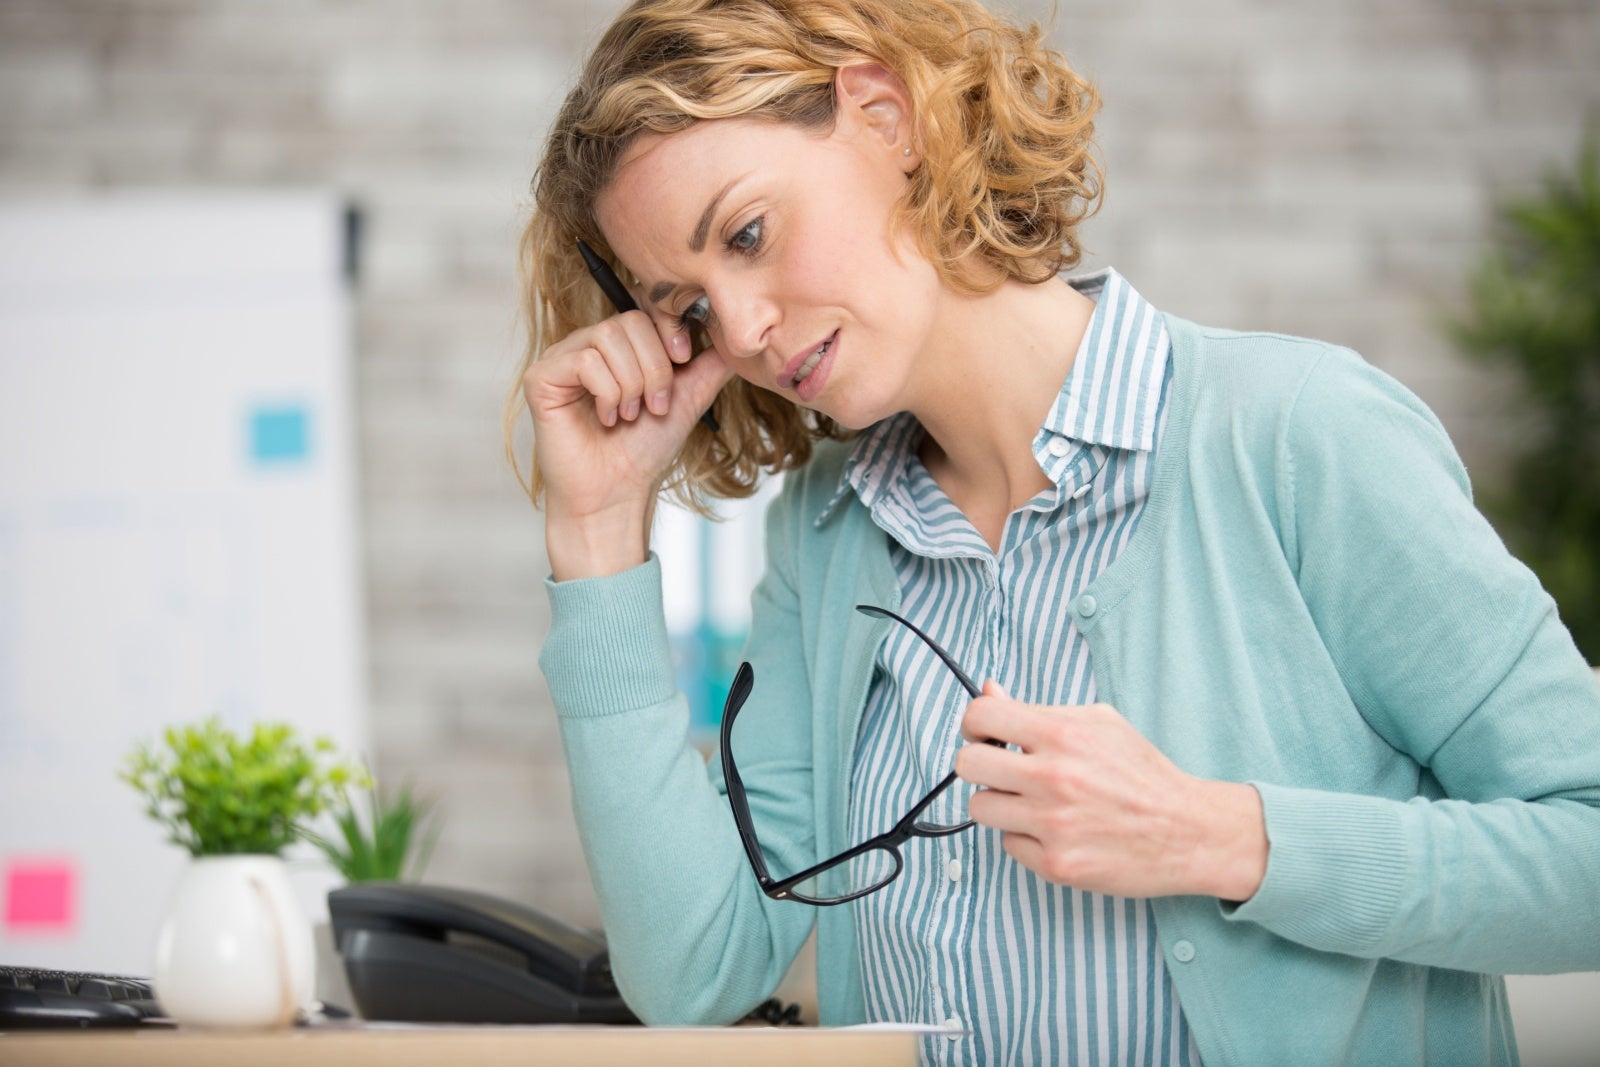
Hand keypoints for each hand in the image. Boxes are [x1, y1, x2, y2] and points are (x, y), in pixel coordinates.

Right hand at [522, 309, 732, 577]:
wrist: (618, 493)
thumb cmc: (645, 450)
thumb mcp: (687, 398)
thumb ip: (710, 364)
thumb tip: (736, 335)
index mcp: (618, 345)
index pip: (647, 312)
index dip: (669, 338)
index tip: (682, 367)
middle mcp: (587, 344)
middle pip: (630, 322)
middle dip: (654, 370)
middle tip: (653, 407)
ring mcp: (562, 358)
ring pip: (608, 339)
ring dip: (631, 385)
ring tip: (629, 416)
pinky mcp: (541, 377)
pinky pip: (585, 361)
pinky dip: (607, 394)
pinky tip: (607, 419)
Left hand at [954, 681, 1267, 900]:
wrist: (1188, 832)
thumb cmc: (1143, 775)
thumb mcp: (1099, 724)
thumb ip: (1040, 710)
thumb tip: (991, 692)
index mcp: (1064, 733)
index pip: (982, 715)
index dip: (976, 723)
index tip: (986, 733)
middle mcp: (1053, 777)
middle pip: (967, 764)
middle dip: (980, 763)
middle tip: (1003, 770)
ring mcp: (1053, 824)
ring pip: (980, 807)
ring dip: (1000, 803)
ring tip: (1031, 802)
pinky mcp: (1057, 865)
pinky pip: (1009, 844)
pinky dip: (1025, 837)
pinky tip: (1055, 831)